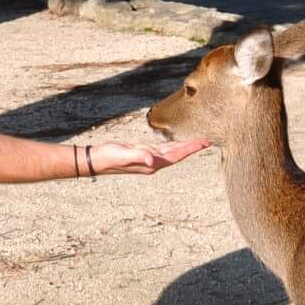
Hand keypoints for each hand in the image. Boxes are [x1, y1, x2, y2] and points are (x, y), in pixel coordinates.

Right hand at [86, 139, 210, 174]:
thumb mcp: (124, 155)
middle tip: (207, 141)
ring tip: (197, 141)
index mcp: (152, 163)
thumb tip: (152, 160)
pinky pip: (162, 149)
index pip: (176, 155)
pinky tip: (176, 142)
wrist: (96, 159)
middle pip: (178, 154)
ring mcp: (148, 158)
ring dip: (184, 146)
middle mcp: (153, 162)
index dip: (191, 149)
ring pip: (171, 151)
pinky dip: (172, 145)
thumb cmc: (109, 157)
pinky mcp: (142, 152)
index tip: (204, 143)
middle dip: (192, 147)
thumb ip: (138, 156)